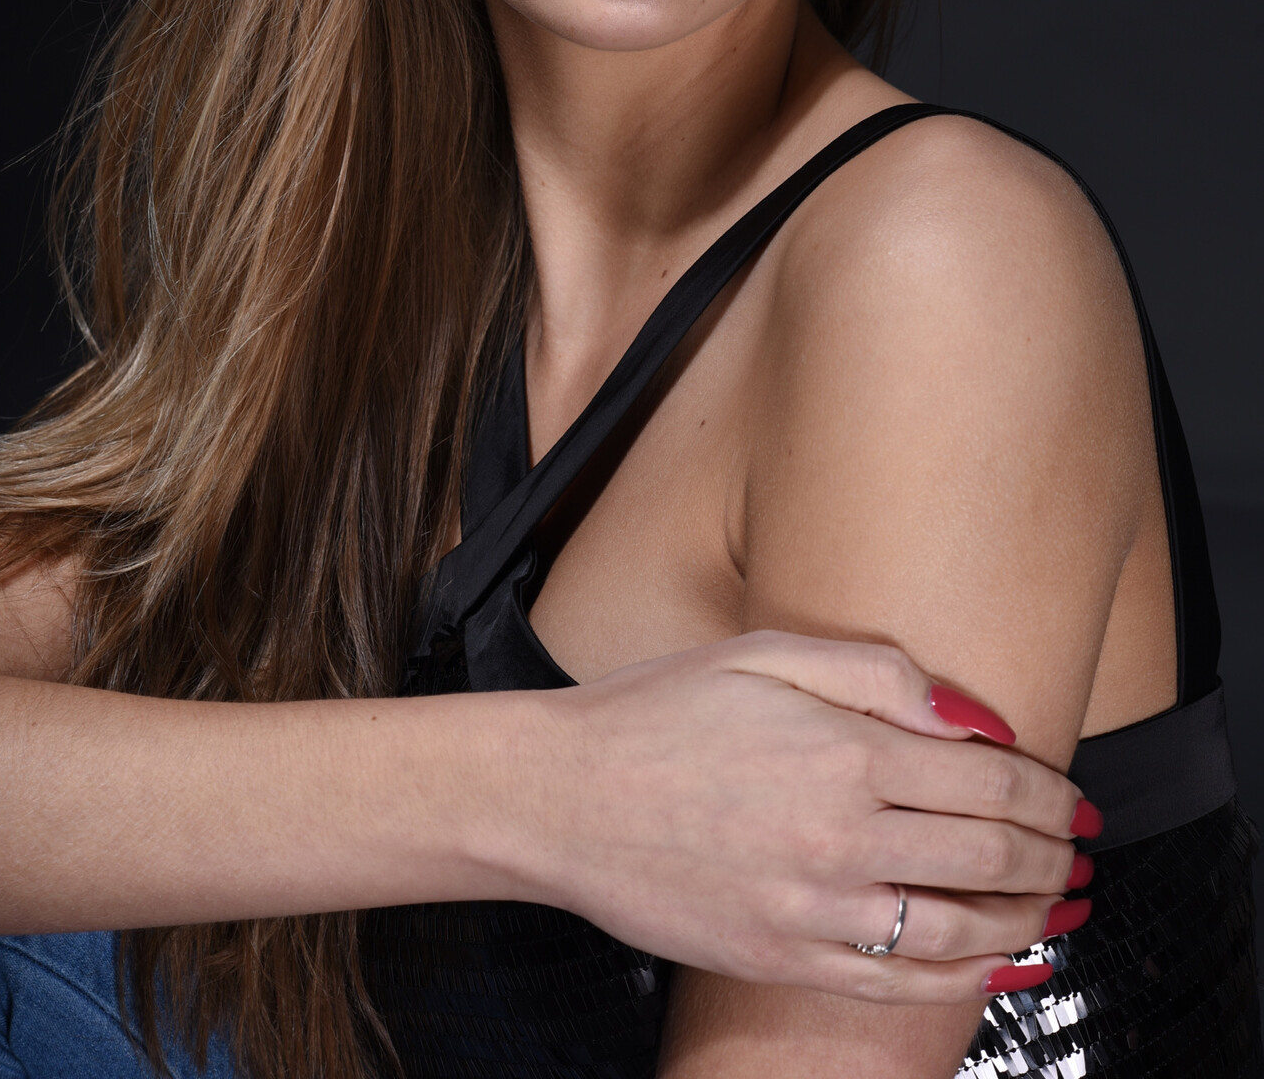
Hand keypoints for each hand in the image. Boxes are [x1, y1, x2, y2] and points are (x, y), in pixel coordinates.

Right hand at [524, 633, 1083, 1001]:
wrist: (560, 798)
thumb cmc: (657, 710)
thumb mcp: (765, 654)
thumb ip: (879, 675)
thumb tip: (976, 717)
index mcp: (844, 753)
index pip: (990, 784)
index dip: (1050, 794)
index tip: (1076, 798)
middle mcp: (841, 839)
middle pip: (991, 859)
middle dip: (1053, 855)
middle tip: (1080, 850)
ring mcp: (814, 911)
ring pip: (961, 930)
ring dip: (1028, 918)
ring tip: (1058, 904)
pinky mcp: (783, 959)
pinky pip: (901, 987)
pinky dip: (967, 980)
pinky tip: (999, 965)